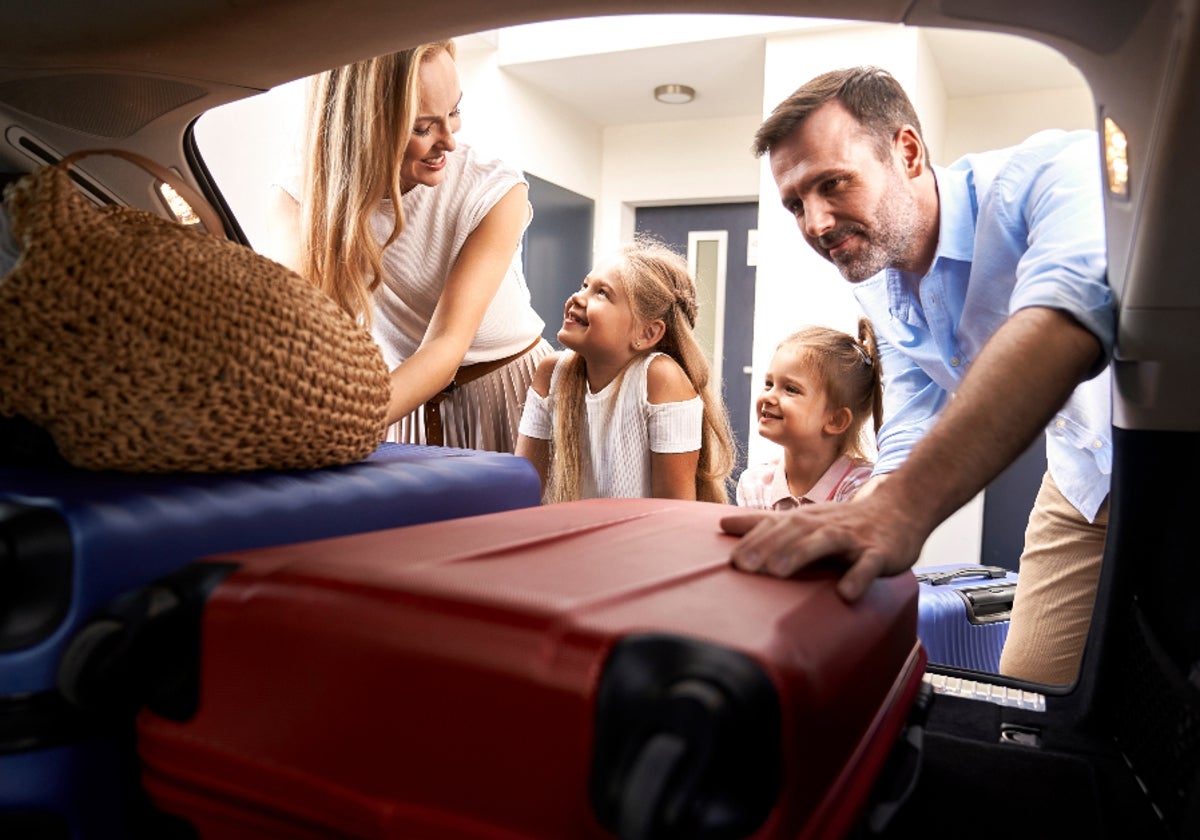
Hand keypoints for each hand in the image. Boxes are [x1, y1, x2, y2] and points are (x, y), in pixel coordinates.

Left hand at [721, 493, 926, 601]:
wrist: (900, 508)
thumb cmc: (844, 521)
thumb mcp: (803, 519)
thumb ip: (764, 523)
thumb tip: (723, 524)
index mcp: (807, 519)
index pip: (777, 526)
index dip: (754, 541)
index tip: (732, 560)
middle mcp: (826, 524)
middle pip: (795, 531)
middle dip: (769, 547)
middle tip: (745, 566)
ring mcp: (854, 538)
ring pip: (826, 541)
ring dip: (801, 554)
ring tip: (778, 571)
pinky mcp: (880, 552)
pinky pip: (869, 565)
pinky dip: (858, 577)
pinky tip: (846, 593)